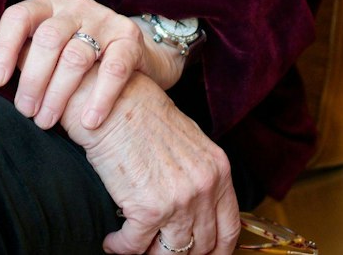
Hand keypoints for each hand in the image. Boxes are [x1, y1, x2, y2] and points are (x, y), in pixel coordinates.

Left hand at [0, 0, 184, 131]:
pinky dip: (100, 97)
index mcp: (48, 5)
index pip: (18, 17)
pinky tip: (89, 121)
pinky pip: (114, 68)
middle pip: (47, 39)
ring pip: (76, 56)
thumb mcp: (50, 49)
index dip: (3, 48)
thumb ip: (26, 56)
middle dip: (32, 79)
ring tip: (47, 122)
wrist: (137, 54)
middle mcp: (75, 7)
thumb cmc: (79, 59)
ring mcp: (104, 20)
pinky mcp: (129, 38)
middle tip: (26, 111)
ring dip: (58, 94)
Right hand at [60, 72, 239, 254]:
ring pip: (171, 253)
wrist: (112, 101)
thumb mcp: (188, 143)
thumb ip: (199, 175)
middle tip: (160, 253)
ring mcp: (179, 201)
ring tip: (134, 246)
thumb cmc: (142, 117)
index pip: (230, 227)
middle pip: (202, 246)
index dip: (219, 251)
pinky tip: (112, 241)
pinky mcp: (148, 209)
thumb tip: (195, 207)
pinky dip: (120, 247)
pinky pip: (135, 245)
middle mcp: (204, 188)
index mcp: (219, 171)